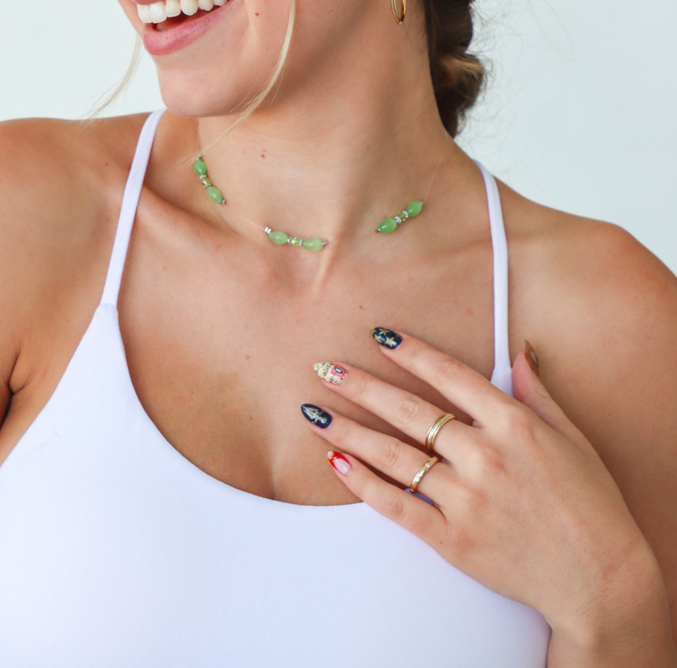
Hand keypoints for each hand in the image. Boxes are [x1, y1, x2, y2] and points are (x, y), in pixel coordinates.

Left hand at [302, 328, 664, 652]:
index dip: (412, 352)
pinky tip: (336, 460)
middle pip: (409, 411)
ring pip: (393, 455)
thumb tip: (517, 353)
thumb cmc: (590, 503)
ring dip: (348, 429)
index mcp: (514, 424)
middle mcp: (484, 456)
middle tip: (326, 367)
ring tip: (314, 410)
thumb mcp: (571, 437)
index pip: (450, 375)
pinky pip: (395, 505)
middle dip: (362, 385)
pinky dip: (362, 482)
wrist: (599, 578)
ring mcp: (465, 499)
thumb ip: (536, 393)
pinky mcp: (452, 539)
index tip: (379, 335)